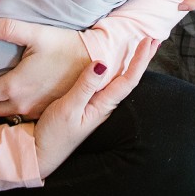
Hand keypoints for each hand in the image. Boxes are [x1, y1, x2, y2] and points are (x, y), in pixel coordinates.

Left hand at [0, 19, 91, 119]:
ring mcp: (34, 110)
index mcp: (15, 86)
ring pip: (5, 115)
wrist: (94, 60)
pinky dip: (11, 109)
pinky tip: (13, 97)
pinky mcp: (45, 111)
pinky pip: (20, 116)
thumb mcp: (36, 33)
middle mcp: (22, 103)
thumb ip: (8, 28)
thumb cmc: (64, 44)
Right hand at [34, 37, 157, 178]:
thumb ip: (84, 86)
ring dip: (132, 64)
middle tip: (154, 39)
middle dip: (142, 59)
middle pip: (129, 79)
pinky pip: (107, 85)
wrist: (40, 155)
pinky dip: (116, 71)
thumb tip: (102, 62)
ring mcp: (95, 107)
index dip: (139, 60)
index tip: (149, 41)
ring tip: (142, 49)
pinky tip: (115, 68)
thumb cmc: (53, 135)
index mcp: (103, 106)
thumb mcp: (68, 109)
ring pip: (120, 81)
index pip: (128, 80)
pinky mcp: (86, 107)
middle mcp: (103, 106)